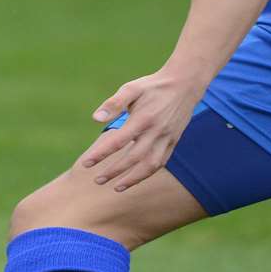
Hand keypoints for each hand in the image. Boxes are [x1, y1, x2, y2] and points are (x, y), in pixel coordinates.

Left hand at [77, 69, 206, 191]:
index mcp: (143, 119)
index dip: (101, 154)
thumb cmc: (152, 86)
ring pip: (150, 165)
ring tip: (116, 187)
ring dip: (133, 179)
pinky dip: (147, 172)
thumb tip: (95, 119)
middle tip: (97, 180)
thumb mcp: (131, 88)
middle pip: (133, 158)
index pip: (118, 141)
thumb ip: (114, 103)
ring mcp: (167, 138)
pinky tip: (135, 178)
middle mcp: (156, 131)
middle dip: (115, 172)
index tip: (86, 163)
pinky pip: (161, 162)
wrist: (184, 84)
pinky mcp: (174, 141)